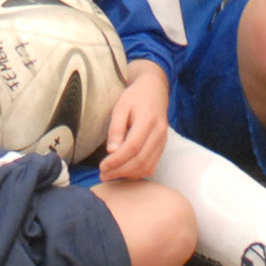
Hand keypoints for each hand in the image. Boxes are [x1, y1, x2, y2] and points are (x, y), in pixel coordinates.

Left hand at [95, 62, 168, 179]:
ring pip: (147, 167)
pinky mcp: (162, 146)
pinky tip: (124, 172)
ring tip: (111, 175)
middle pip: (141, 161)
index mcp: (147, 120)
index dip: (116, 161)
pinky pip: (152, 166)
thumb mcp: (120, 107)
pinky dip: (138, 173)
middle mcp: (159, 133)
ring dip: (128, 175)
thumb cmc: (135, 97)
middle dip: (120, 172)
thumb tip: (111, 151)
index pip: (132, 147)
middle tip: (103, 175)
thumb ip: (116, 129)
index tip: (102, 167)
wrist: (155, 90)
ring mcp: (163, 141)